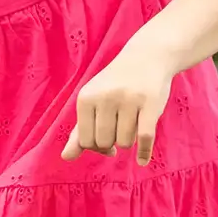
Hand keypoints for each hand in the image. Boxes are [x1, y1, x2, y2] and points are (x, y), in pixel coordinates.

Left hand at [63, 43, 174, 165]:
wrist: (147, 56)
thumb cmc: (116, 84)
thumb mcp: (93, 102)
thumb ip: (79, 131)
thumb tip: (66, 157)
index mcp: (86, 98)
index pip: (85, 141)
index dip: (96, 146)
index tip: (106, 137)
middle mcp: (105, 97)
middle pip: (104, 143)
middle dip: (113, 142)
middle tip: (120, 128)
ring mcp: (129, 100)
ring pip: (124, 143)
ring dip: (129, 139)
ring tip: (132, 123)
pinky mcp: (151, 103)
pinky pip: (144, 138)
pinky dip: (144, 153)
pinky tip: (142, 160)